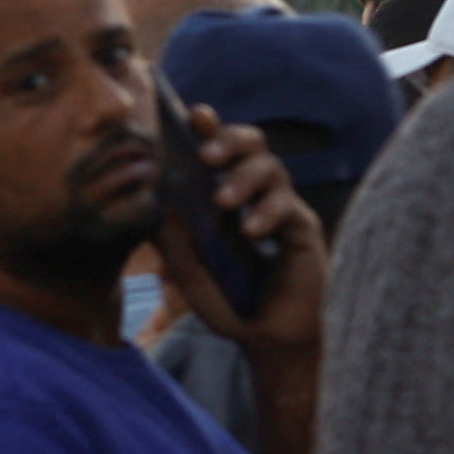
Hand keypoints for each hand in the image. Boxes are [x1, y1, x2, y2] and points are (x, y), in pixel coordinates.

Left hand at [153, 101, 325, 352]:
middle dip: (229, 139)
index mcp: (221, 197)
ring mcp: (280, 208)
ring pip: (271, 167)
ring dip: (244, 178)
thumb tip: (150, 207)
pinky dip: (267, 213)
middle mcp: (253, 195)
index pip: (215, 151)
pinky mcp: (303, 229)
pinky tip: (251, 232)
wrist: (268, 340)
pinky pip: (289, 206)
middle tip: (207, 154)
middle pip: (251, 144)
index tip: (194, 113)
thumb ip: (172, 245)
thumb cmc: (229, 303)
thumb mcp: (191, 276)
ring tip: (223, 201)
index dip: (207, 128)